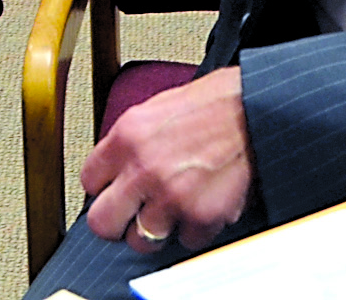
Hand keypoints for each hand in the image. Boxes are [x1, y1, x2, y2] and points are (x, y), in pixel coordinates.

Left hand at [80, 66, 252, 253]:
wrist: (256, 109)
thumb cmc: (213, 104)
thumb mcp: (155, 108)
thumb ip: (129, 141)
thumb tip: (114, 168)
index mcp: (127, 136)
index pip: (89, 182)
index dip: (103, 188)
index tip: (113, 190)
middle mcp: (143, 169)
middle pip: (103, 223)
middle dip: (115, 222)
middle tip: (129, 216)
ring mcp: (172, 196)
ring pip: (141, 241)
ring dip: (156, 229)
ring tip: (172, 210)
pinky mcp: (202, 216)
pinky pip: (185, 241)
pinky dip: (193, 229)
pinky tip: (200, 206)